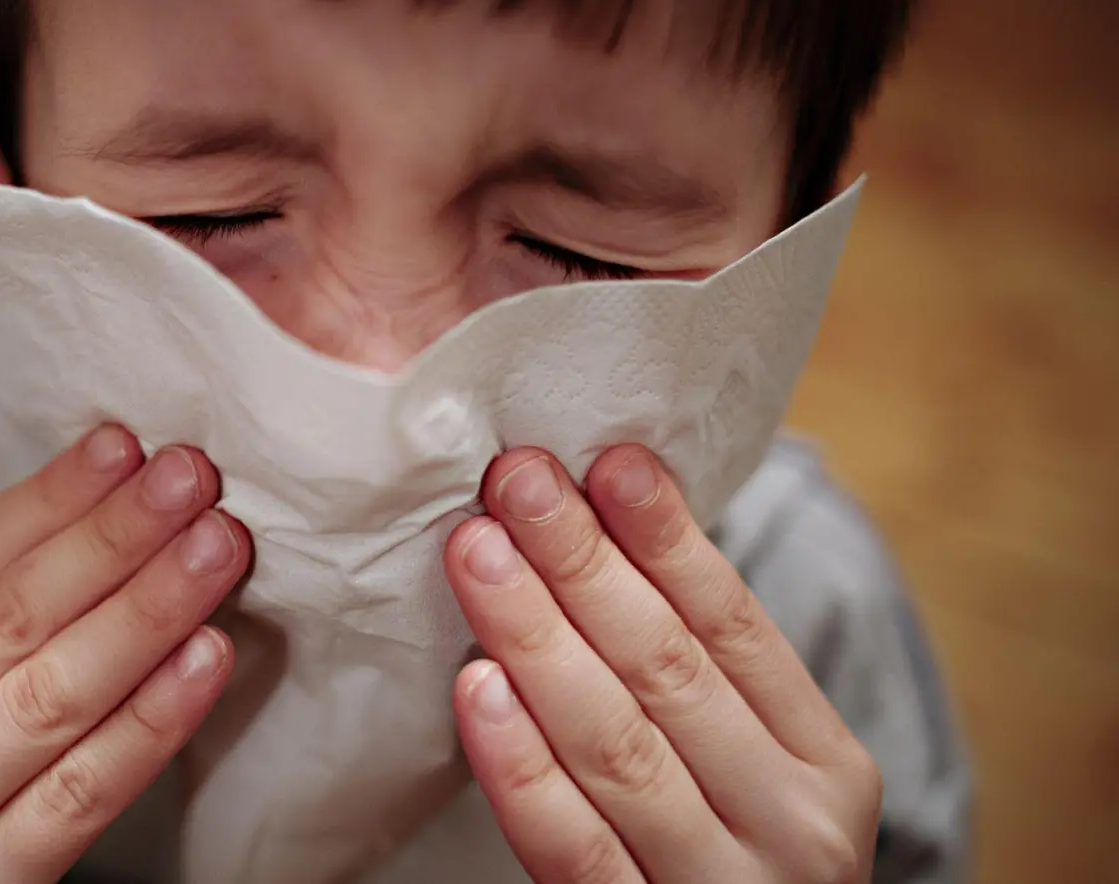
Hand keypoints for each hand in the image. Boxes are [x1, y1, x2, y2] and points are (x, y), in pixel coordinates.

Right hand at [0, 425, 249, 883]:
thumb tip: (105, 515)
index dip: (46, 501)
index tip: (123, 446)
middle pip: (5, 620)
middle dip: (111, 538)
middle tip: (192, 479)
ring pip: (48, 697)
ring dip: (145, 612)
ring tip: (216, 551)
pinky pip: (79, 793)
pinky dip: (152, 721)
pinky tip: (206, 660)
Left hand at [444, 446, 881, 883]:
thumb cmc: (735, 853)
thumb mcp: (753, 768)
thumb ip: (698, 678)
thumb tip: (604, 526)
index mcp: (825, 762)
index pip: (737, 626)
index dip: (667, 537)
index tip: (606, 458)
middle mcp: (792, 825)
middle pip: (669, 671)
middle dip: (583, 564)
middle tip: (514, 479)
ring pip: (618, 747)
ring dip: (538, 637)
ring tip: (479, 552)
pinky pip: (573, 849)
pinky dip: (521, 768)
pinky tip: (477, 690)